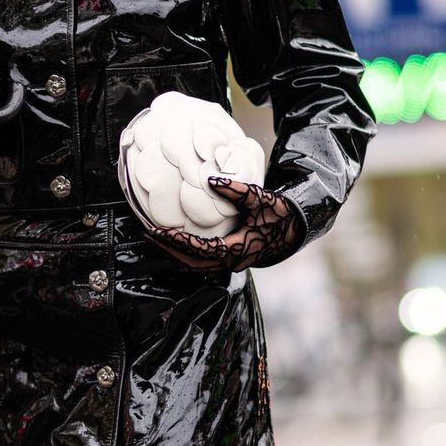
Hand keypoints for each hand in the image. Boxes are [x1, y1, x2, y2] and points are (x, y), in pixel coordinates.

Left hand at [143, 177, 300, 271]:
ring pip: (197, 266)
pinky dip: (187, 255)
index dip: (177, 241)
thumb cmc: (279, 214)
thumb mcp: (260, 198)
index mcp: (237, 249)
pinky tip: (176, 243)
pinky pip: (203, 262)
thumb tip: (211, 179)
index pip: (200, 249)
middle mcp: (232, 261)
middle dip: (169, 250)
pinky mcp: (231, 259)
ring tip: (158, 239)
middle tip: (149, 235)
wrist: (296, 228)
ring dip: (176, 254)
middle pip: (192, 262)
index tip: (158, 231)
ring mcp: (231, 263)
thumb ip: (236, 190)